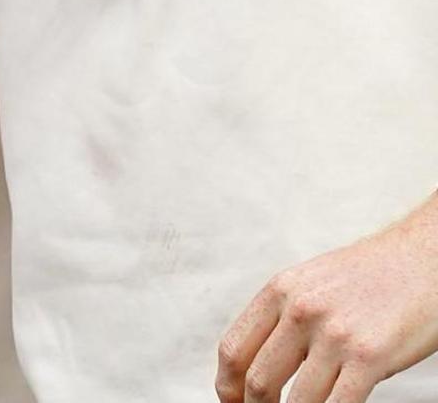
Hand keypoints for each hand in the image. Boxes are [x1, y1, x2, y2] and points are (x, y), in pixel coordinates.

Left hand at [216, 195, 437, 402]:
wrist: (427, 258)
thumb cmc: (377, 275)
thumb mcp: (314, 283)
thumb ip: (287, 317)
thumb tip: (265, 360)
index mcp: (280, 291)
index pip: (234, 349)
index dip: (227, 385)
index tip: (232, 401)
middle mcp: (300, 311)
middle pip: (258, 379)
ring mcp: (334, 335)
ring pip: (296, 400)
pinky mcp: (369, 356)